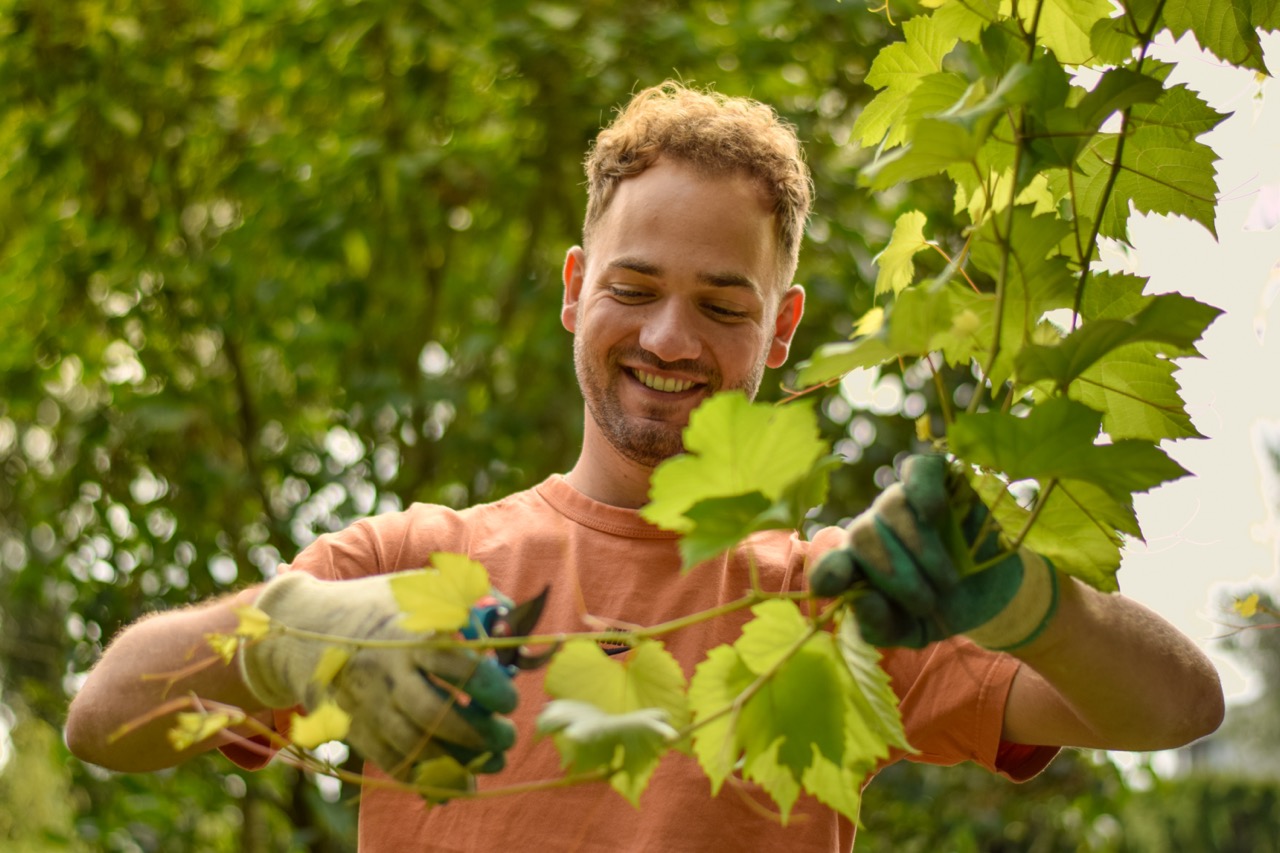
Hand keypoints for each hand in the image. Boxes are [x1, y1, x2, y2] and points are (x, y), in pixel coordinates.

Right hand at [239, 571, 518, 783]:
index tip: (509, 700)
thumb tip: (510, 619)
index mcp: (411, 634)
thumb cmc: (378, 604)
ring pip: (414, 744)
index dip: (489, 689)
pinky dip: (424, 774)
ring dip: (458, 759)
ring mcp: (368, 702)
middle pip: (436, 713)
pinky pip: (390, 760)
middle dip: (479, 733)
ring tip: (491, 760)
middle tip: (507, 737)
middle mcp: (388, 671)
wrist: (305, 627)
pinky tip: (454, 776)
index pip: (456, 667)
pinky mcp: (353, 726)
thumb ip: (466, 600)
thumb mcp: (418, 588)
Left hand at [808, 454, 1057, 650]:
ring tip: (947, 581)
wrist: (994, 593)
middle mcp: (872, 528)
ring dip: (920, 548)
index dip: (829, 571)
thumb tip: (862, 601)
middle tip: (927, 603)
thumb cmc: (942, 610)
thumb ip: (882, 626)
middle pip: (862, 535)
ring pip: (890, 507)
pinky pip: (918, 470)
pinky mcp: (935, 479)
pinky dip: (922, 490)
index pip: (829, 563)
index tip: (836, 583)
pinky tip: (934, 513)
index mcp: (857, 566)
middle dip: (892, 573)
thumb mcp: (912, 630)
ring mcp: (901, 500)